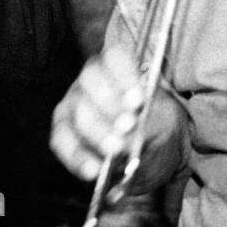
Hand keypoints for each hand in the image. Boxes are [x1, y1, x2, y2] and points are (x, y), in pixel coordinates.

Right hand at [50, 43, 185, 187]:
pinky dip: (78, 157)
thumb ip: (151, 125)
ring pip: (77, 112)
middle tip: (128, 125)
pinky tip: (94, 169)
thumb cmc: (156, 130)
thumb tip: (133, 134)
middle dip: (110, 104)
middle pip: (91, 81)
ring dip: (97, 131)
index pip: (114, 57)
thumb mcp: (164, 125)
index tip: (139, 98)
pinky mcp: (62, 133)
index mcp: (118, 69)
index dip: (124, 74)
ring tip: (115, 148)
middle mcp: (91, 81)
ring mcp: (73, 105)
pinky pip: (63, 142)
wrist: (149, 155)